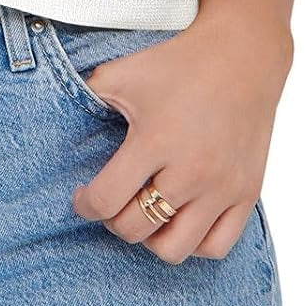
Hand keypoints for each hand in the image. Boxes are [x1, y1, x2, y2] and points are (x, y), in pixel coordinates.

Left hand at [71, 9, 292, 262]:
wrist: (242, 56)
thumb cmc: (177, 63)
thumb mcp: (123, 73)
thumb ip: (88, 96)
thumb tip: (58, 117)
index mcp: (154, 142)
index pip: (106, 200)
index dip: (84, 205)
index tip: (82, 197)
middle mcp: (190, 172)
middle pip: (136, 228)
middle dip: (113, 220)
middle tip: (112, 201)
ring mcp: (221, 187)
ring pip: (174, 249)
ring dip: (150, 238)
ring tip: (144, 213)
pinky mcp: (246, 193)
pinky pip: (216, 246)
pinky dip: (192, 244)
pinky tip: (179, 220)